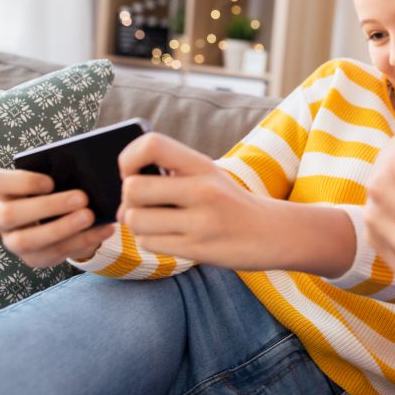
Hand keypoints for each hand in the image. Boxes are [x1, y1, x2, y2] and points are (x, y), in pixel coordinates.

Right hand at [0, 169, 114, 267]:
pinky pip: (54, 254)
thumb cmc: (59, 187)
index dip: (20, 182)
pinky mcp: (33, 258)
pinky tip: (105, 229)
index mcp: (2, 190)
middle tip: (82, 198)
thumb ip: (65, 172)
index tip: (50, 182)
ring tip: (90, 216)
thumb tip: (88, 169)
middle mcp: (0, 216)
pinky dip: (83, 241)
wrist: (64, 215)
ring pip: (26, 241)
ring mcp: (13, 241)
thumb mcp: (60, 177)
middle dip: (47, 207)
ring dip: (61, 229)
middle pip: (9, 214)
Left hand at [116, 133, 280, 269]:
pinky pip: (148, 243)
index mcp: (203, 165)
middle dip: (128, 200)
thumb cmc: (230, 203)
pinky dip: (151, 241)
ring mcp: (201, 221)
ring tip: (158, 223)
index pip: (151, 145)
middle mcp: (203, 190)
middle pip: (132, 188)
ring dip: (138, 225)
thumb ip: (171, 172)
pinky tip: (170, 237)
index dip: (128, 158)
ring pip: (135, 220)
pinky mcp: (197, 249)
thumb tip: (122, 190)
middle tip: (142, 205)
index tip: (132, 173)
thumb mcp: (208, 175)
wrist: (272, 233)